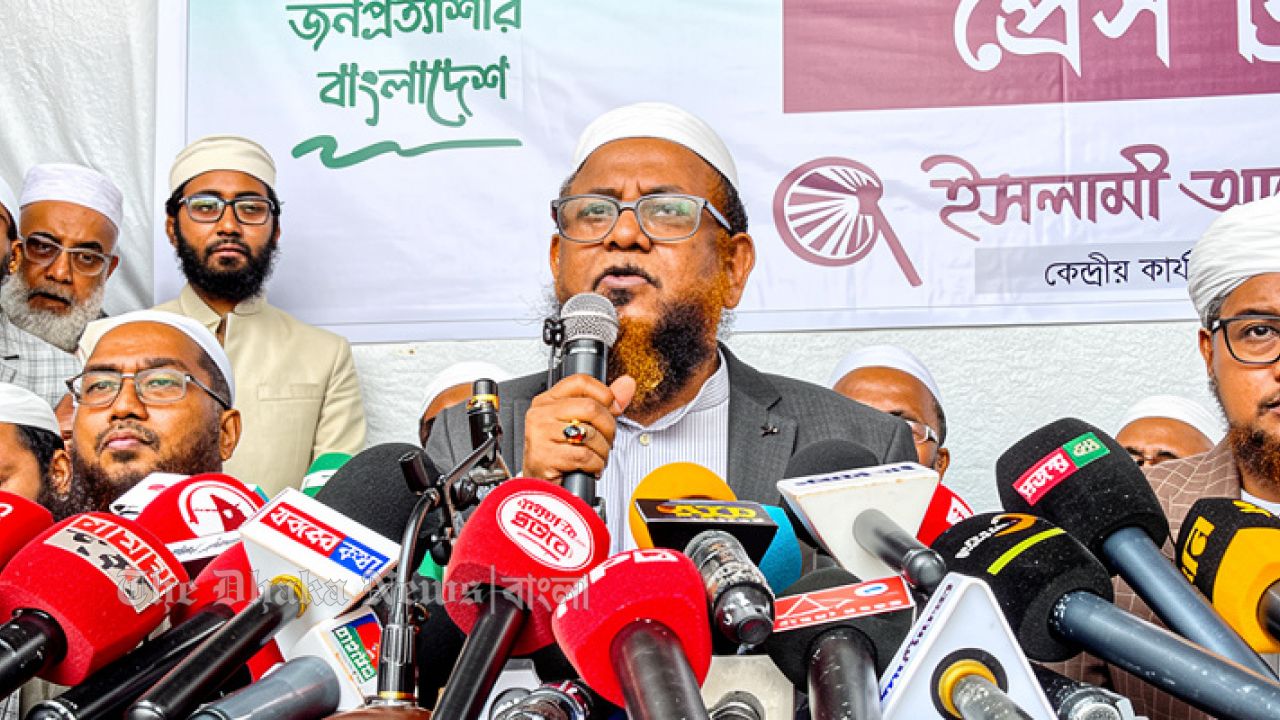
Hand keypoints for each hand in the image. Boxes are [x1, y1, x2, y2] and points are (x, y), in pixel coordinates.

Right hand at [520, 374, 635, 482]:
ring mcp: (540, 434)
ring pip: (590, 433)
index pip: (580, 382)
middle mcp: (541, 414)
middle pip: (590, 407)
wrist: (539, 488)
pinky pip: (584, 455)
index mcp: (548, 401)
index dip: (604, 394)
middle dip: (608, 427)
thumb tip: (627, 384)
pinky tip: (590, 467)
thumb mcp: (581, 424)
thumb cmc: (559, 455)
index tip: (612, 409)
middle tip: (606, 440)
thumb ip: (605, 403)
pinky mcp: (544, 456)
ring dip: (602, 450)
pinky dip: (595, 464)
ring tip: (596, 456)